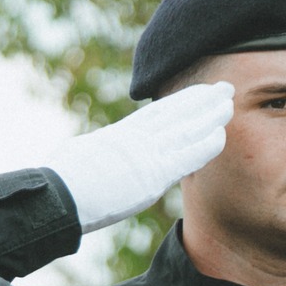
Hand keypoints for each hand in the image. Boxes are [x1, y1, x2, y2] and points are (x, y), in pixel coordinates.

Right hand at [43, 81, 234, 233]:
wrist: (57, 197)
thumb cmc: (59, 184)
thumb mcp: (80, 158)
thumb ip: (100, 154)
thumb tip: (97, 154)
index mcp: (118, 136)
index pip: (156, 114)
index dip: (180, 101)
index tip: (198, 92)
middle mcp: (133, 140)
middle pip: (174, 114)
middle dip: (200, 100)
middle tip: (223, 88)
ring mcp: (143, 155)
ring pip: (184, 128)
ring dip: (208, 115)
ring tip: (228, 101)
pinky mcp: (150, 175)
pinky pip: (184, 157)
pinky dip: (204, 145)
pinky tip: (221, 134)